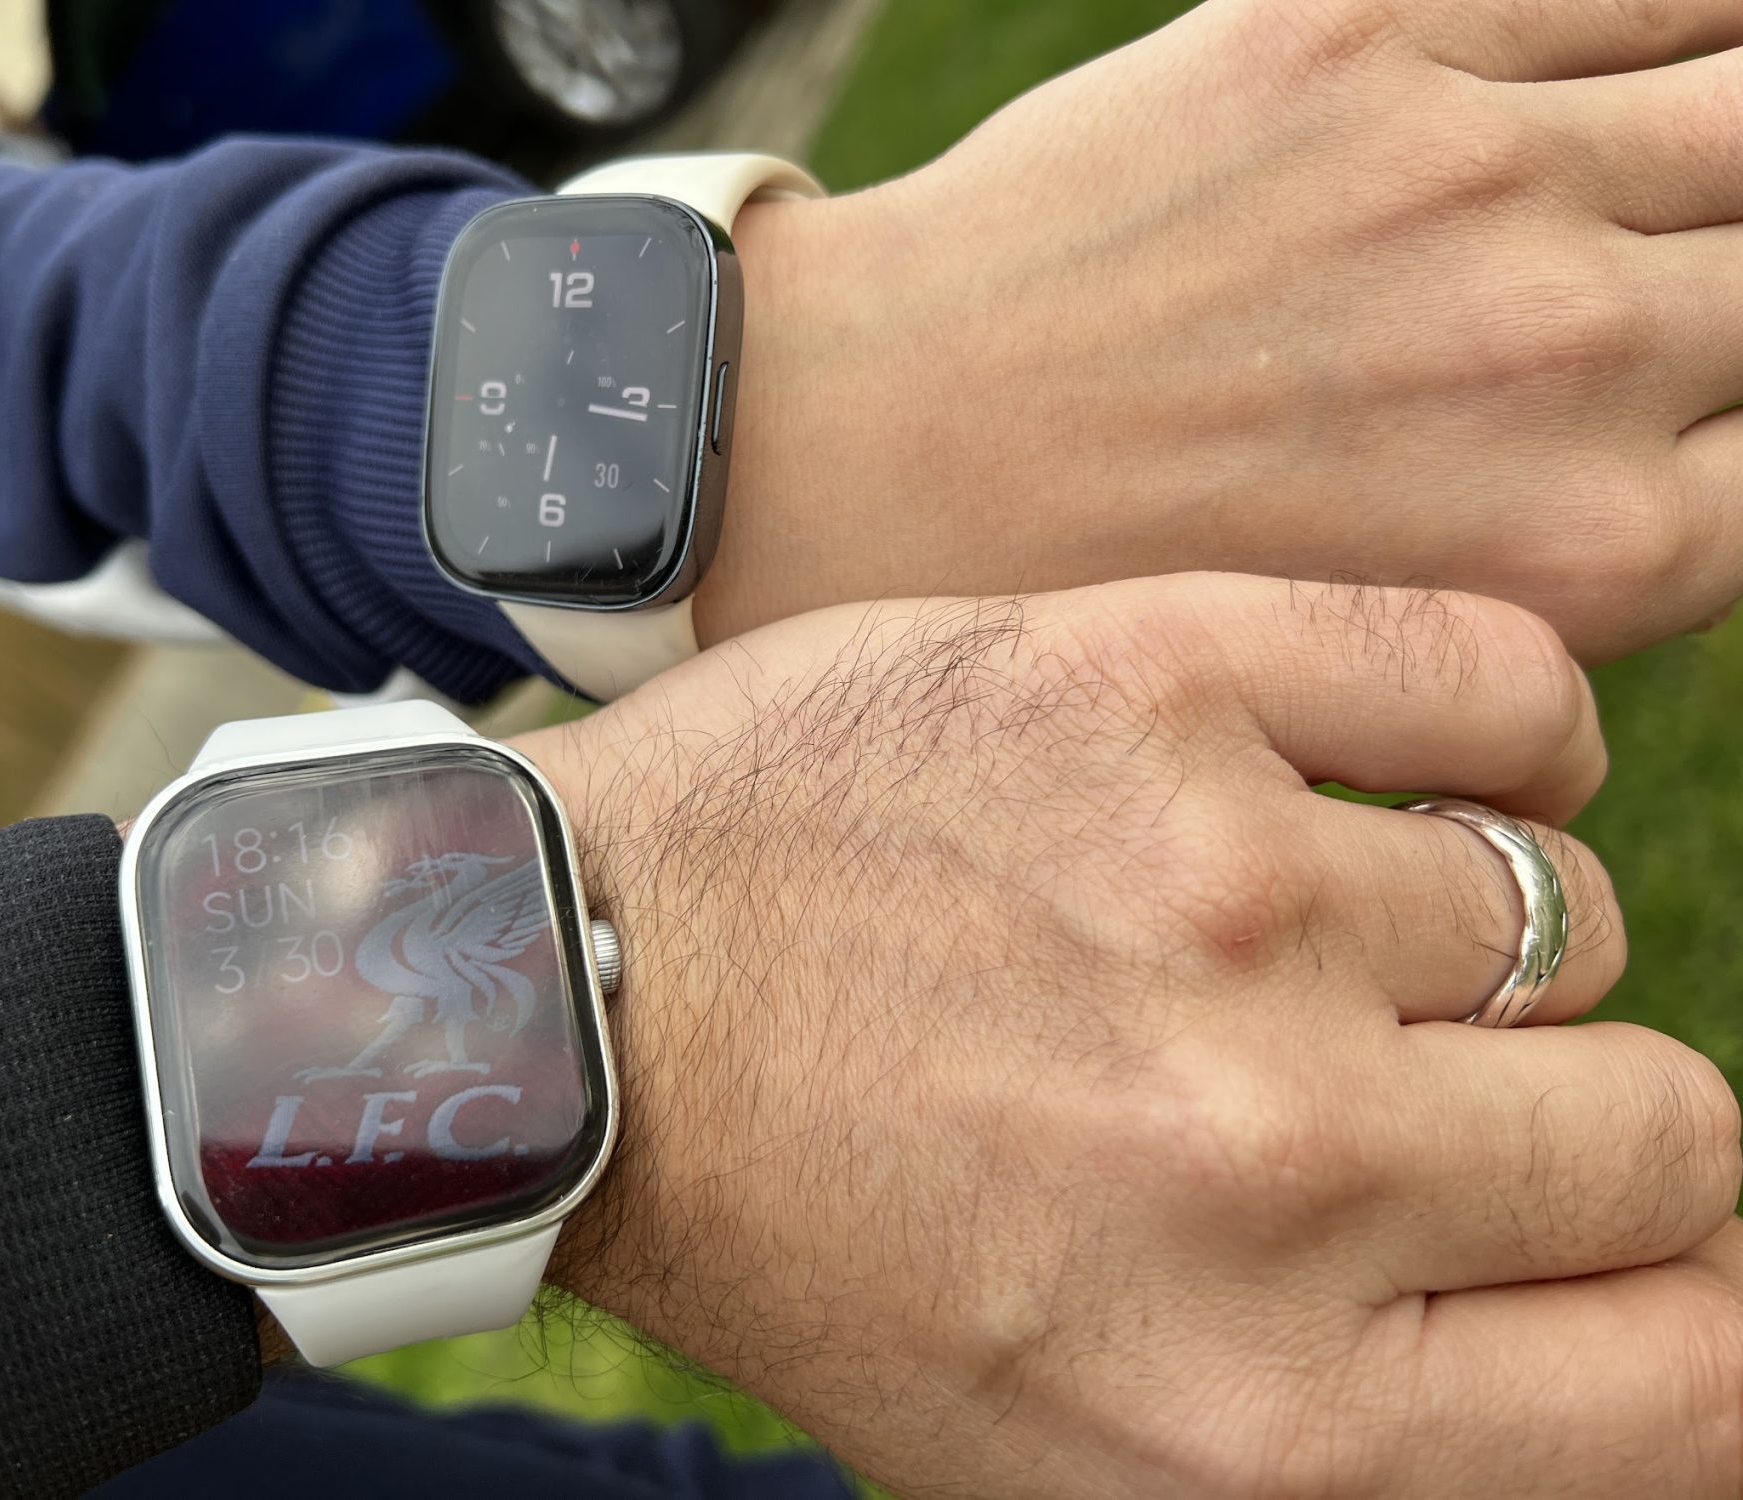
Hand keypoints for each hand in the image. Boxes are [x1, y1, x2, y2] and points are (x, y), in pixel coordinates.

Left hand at [517, 575, 1742, 1496]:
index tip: (1633, 1238)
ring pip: (1555, 908)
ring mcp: (1220, 900)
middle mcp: (1272, 1164)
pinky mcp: (1149, 685)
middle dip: (1579, 1120)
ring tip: (1285, 924)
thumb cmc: (820, 1231)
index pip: (1697, 1372)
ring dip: (1453, 932)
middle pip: (1668, 1134)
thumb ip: (1370, 1419)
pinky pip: (1503, 688)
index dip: (1690, 1294)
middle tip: (1427, 1078)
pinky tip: (1402, 767)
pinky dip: (1496, 734)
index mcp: (1265, 1414)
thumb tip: (1629, 1336)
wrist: (573, 1000)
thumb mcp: (1082, 1439)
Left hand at [703, 0, 1742, 662]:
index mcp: (1590, 551)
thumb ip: (1581, 548)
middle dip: (1734, 285)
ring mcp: (1470, 169)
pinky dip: (1662, 20)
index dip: (1739, 408)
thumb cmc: (1112, 579)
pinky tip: (1632, 67)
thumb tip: (1696, 445)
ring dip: (1723, 140)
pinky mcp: (1360, 30)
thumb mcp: (1385, 642)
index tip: (1694, 386)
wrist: (875, 454)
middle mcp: (1567, 351)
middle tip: (1680, 286)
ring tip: (1670, 174)